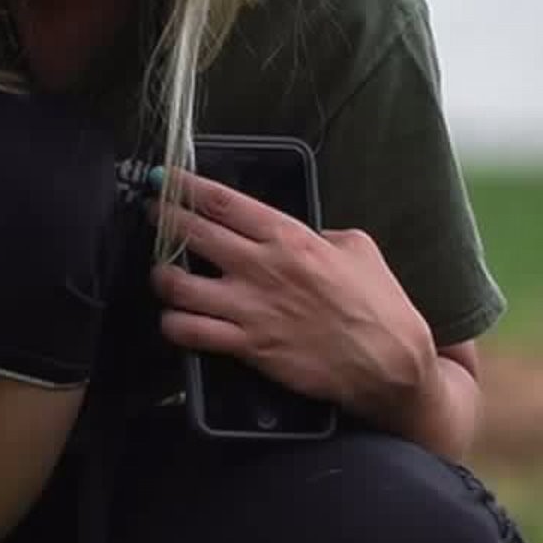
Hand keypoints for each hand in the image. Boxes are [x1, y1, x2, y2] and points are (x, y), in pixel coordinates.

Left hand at [147, 169, 437, 429]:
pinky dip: (172, 323)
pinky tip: (174, 318)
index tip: (161, 178)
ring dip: (160, 276)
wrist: (391, 363)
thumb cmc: (379, 304)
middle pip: (190, 232)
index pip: (221, 201)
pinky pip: (188, 331)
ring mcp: (250, 307)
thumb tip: (292, 232)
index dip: (183, 186)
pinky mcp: (247, 345)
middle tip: (151, 214)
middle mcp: (262, 267)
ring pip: (176, 284)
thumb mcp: (357, 249)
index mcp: (288, 237)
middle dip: (161, 218)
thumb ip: (318, 233)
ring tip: (162, 274)